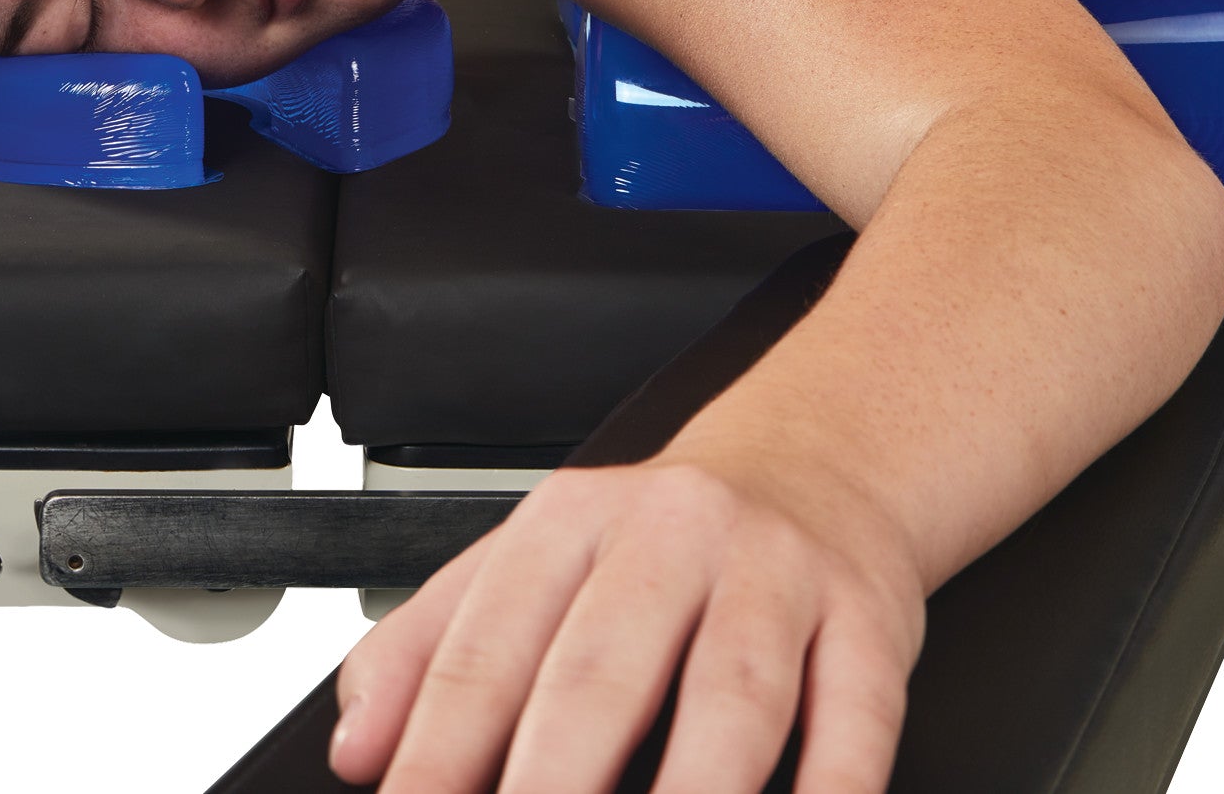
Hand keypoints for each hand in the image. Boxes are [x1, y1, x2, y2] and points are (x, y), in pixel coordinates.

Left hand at [328, 448, 926, 793]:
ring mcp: (774, 575)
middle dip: (548, 786)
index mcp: (569, 521)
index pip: (485, 647)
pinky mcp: (866, 618)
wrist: (813, 461)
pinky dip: (831, 788)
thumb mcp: (534, 559)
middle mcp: (669, 536)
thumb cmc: (657, 543)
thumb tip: (357, 748)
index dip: (438, 753)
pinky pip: (854, 715)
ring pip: (732, 696)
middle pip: (599, 673)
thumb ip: (430, 646)